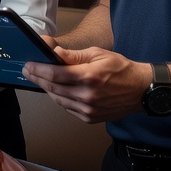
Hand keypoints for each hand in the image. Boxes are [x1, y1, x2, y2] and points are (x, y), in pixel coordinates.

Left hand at [22, 47, 152, 122]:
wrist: (142, 90)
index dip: (38, 70)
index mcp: (89, 76)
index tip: (28, 65)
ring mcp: (89, 109)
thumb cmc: (122, 69)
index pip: (55, 74)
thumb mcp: (98, 54)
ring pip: (58, 99)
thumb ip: (74, 56)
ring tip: (40, 79)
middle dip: (38, 78)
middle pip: (53, 88)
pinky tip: (57, 90)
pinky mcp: (91, 118)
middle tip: (28, 71)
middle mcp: (88, 95)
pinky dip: (60, 99)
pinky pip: (68, 108)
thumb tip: (54, 53)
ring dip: (47, 89)